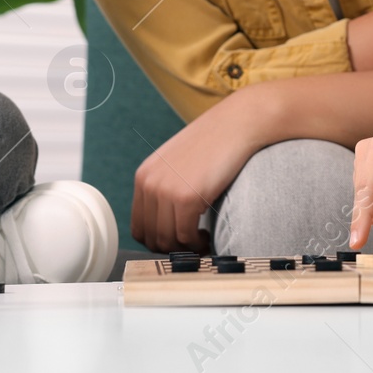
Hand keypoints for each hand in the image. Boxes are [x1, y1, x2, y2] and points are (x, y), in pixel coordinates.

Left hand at [131, 95, 263, 252]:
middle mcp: (149, 184)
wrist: (234, 125)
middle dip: (171, 247)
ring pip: (167, 240)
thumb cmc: (212, 145)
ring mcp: (166, 191)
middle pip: (150, 237)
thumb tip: (166, 223)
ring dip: (185, 247)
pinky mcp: (186, 198)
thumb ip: (165, 187)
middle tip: (191, 244)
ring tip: (202, 240)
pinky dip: (197, 243)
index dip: (156, 240)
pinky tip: (207, 235)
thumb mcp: (176, 163)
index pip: (138, 226)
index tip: (176, 241)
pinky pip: (185, 236)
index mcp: (143, 176)